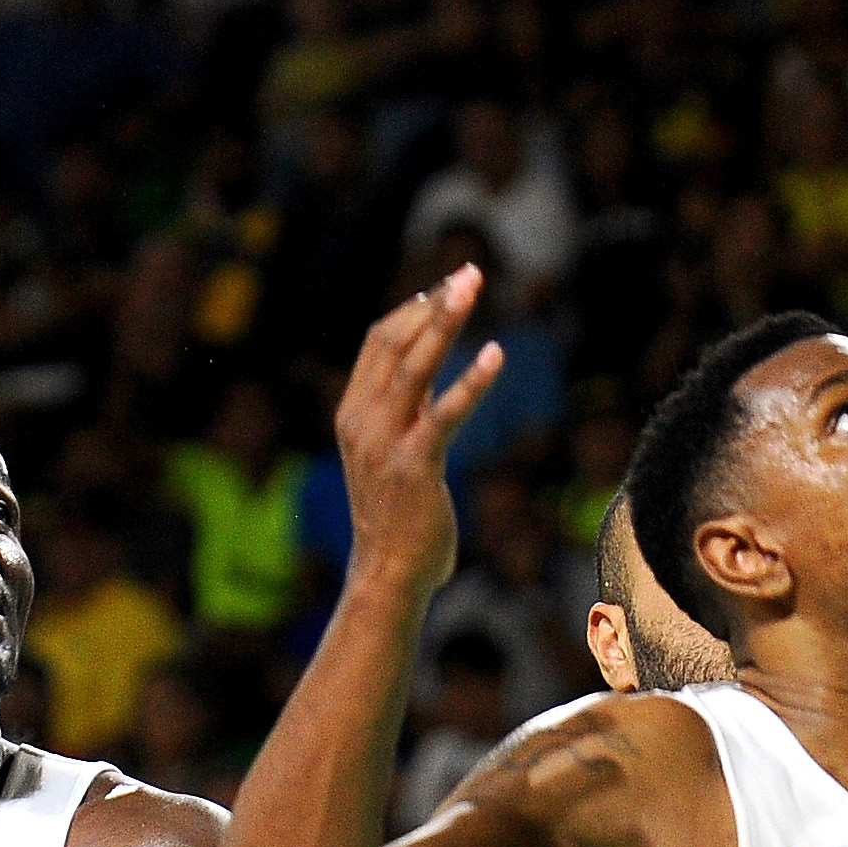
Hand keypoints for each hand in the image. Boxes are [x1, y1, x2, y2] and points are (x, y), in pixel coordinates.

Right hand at [334, 266, 504, 599]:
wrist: (386, 574)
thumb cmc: (396, 518)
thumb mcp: (388, 455)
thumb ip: (401, 416)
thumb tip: (428, 379)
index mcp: (352, 414)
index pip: (378, 343)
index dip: (413, 310)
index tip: (446, 287)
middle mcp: (360, 421)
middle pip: (392, 342)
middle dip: (433, 303)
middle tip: (469, 272)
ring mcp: (383, 442)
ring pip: (413, 366)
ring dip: (445, 322)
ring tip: (472, 287)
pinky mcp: (413, 465)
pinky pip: (443, 414)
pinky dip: (470, 381)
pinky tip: (495, 354)